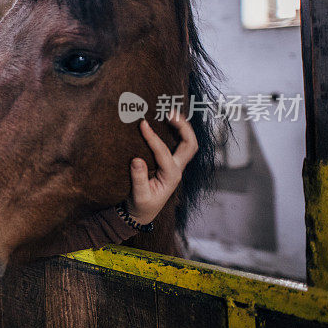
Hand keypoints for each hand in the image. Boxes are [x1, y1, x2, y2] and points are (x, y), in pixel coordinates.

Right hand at [126, 110, 197, 224]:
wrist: (143, 214)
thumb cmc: (141, 205)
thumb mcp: (138, 196)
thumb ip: (138, 179)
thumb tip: (137, 160)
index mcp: (170, 177)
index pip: (163, 152)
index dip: (153, 138)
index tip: (143, 124)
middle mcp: (177, 170)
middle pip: (190, 145)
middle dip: (183, 127)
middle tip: (170, 112)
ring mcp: (176, 166)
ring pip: (188, 143)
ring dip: (182, 127)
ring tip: (170, 112)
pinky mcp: (171, 164)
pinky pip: (179, 145)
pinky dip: (176, 132)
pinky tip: (166, 123)